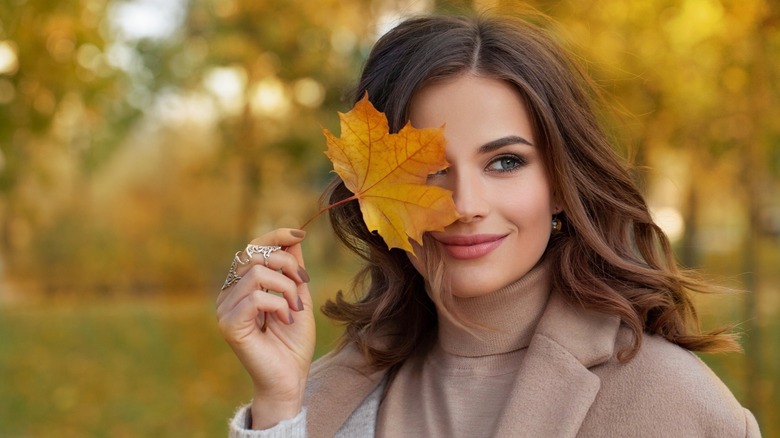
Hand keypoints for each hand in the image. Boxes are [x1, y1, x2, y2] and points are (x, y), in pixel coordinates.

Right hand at [216, 228, 314, 428]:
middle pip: (256, 255)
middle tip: (302, 288)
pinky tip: (285, 319)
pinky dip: (278, 305)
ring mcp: (225, 309)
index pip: (253, 247)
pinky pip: (256, 297)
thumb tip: (294, 235)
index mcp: (242, 285)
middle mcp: (229, 293)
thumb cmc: (293, 342)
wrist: (290, 378)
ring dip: (286, 288)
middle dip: (288, 266)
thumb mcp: (299, 295)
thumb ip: (293, 268)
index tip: (300, 234)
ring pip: (257, 274)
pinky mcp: (228, 324)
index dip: (275, 235)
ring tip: (294, 308)